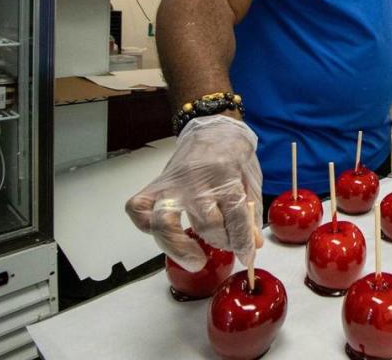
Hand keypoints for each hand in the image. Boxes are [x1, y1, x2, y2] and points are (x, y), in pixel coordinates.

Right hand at [125, 115, 263, 270]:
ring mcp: (173, 186)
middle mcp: (197, 183)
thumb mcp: (251, 183)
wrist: (214, 130)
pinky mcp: (155, 186)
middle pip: (206, 224)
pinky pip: (139, 210)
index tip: (246, 256)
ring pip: (165, 223)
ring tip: (195, 259)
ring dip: (179, 247)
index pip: (236, 218)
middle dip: (221, 242)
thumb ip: (251, 215)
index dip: (243, 243)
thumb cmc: (233, 157)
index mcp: (226, 178)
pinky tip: (164, 235)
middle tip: (226, 244)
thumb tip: (252, 246)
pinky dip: (144, 225)